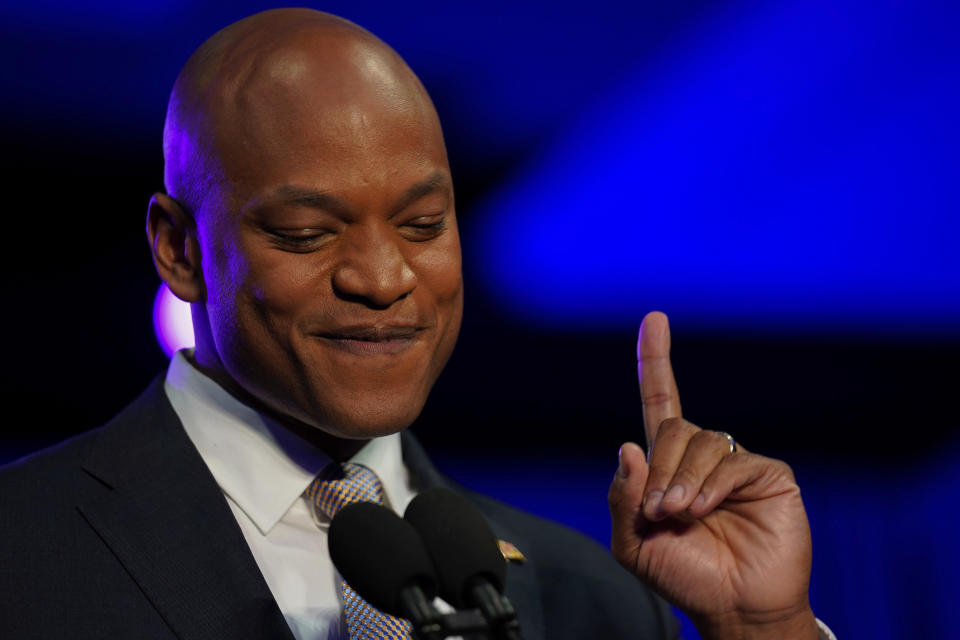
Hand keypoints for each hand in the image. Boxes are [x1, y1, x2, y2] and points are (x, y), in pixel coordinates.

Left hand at [608, 312, 817, 639]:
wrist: (733, 608)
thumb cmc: (684, 575)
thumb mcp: (633, 543)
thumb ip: (622, 497)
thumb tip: (628, 445)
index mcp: (668, 465)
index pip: (660, 400)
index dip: (654, 360)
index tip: (654, 318)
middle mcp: (702, 456)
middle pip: (673, 425)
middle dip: (659, 468)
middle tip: (660, 510)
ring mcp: (736, 463)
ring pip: (701, 440)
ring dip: (681, 479)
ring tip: (681, 514)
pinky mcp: (768, 474)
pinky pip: (733, 460)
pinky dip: (712, 484)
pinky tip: (706, 509)